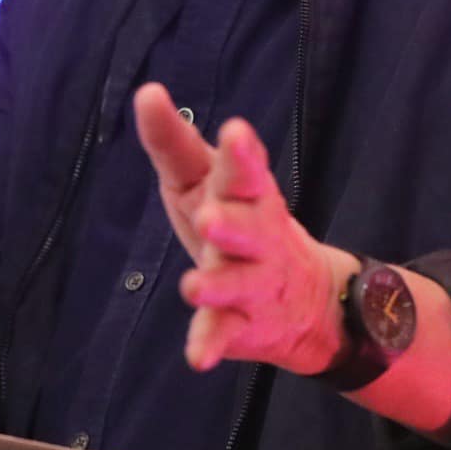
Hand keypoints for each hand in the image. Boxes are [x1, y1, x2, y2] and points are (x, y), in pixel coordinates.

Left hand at [134, 82, 347, 375]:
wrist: (303, 297)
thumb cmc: (236, 218)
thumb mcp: (204, 177)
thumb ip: (173, 140)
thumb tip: (147, 91)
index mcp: (247, 193)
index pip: (246, 170)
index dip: (243, 153)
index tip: (236, 132)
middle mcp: (257, 235)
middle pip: (248, 227)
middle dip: (232, 223)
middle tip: (209, 218)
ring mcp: (253, 281)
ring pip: (237, 283)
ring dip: (216, 284)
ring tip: (193, 286)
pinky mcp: (243, 323)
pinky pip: (226, 333)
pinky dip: (212, 343)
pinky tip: (197, 358)